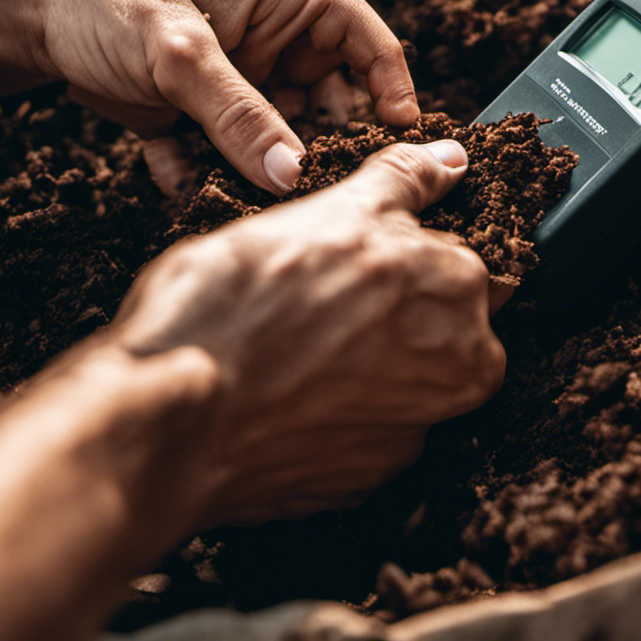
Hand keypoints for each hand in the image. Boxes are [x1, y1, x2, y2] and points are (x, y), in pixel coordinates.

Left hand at [0, 0, 417, 193]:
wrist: (34, 11)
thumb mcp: (181, 54)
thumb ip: (240, 116)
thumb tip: (293, 178)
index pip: (373, 50)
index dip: (392, 99)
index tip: (397, 150)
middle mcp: (288, 40)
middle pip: (336, 108)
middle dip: (318, 150)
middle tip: (307, 190)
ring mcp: (255, 80)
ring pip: (285, 142)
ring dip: (261, 170)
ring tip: (239, 192)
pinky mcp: (219, 114)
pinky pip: (237, 157)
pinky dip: (213, 174)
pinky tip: (183, 178)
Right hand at [106, 139, 504, 524]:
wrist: (173, 418)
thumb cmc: (243, 303)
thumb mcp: (329, 211)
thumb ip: (404, 183)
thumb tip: (451, 160)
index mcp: (460, 292)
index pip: (467, 261)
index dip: (414, 253)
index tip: (369, 258)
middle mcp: (458, 370)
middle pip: (446, 324)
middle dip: (399, 307)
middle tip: (325, 295)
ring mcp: (414, 432)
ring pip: (406, 377)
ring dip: (368, 358)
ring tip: (297, 340)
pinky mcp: (369, 480)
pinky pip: (367, 429)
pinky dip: (339, 409)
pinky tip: (289, 389)